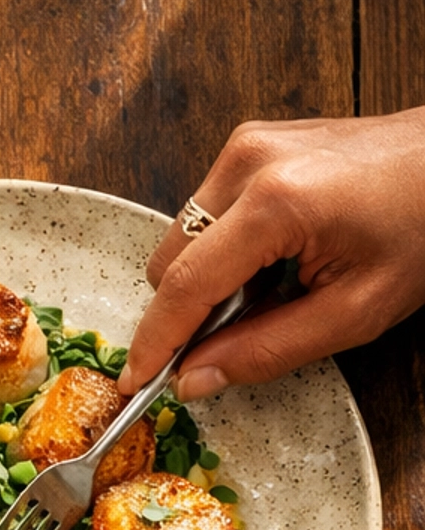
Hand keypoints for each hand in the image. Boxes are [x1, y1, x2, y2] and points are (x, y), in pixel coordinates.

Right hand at [118, 108, 424, 400]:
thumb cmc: (421, 228)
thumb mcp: (352, 313)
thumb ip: (266, 351)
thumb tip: (194, 379)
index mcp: (276, 203)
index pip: (184, 287)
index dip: (153, 344)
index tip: (134, 385)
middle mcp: (248, 163)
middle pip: (170, 263)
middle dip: (189, 312)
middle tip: (239, 337)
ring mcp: (247, 146)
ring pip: (182, 240)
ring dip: (209, 281)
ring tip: (270, 292)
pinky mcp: (251, 144)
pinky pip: (205, 216)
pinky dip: (225, 252)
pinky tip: (272, 262)